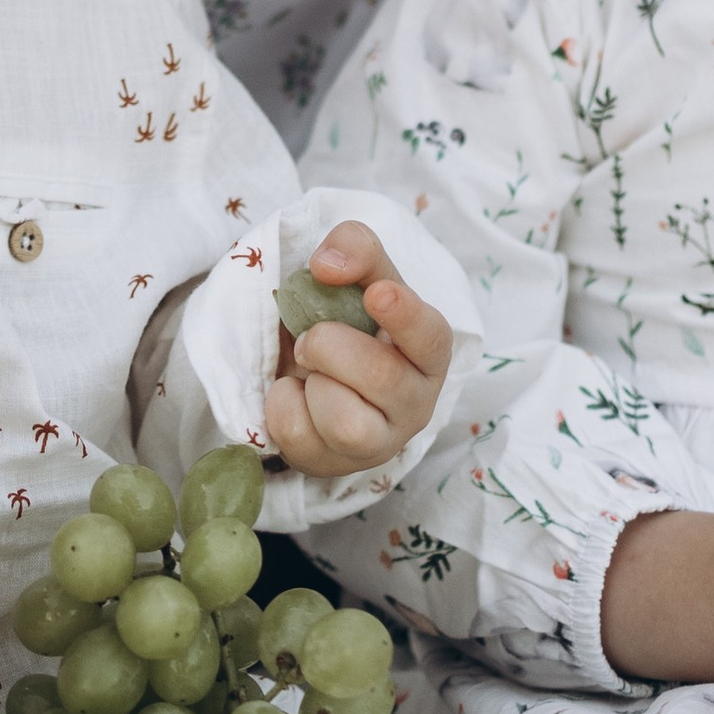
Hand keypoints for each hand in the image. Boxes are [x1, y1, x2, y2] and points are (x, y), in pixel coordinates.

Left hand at [264, 222, 453, 479]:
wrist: (317, 370)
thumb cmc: (351, 321)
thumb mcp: (360, 275)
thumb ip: (355, 249)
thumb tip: (327, 265)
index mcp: (428, 351)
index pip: (430, 337)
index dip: (405, 316)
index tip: (376, 293)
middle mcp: (416, 403)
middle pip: (380, 378)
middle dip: (330, 346)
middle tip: (312, 337)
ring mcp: (379, 442)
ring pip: (346, 423)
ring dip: (314, 383)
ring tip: (310, 370)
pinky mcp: (335, 464)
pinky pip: (299, 436)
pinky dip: (283, 404)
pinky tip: (296, 394)